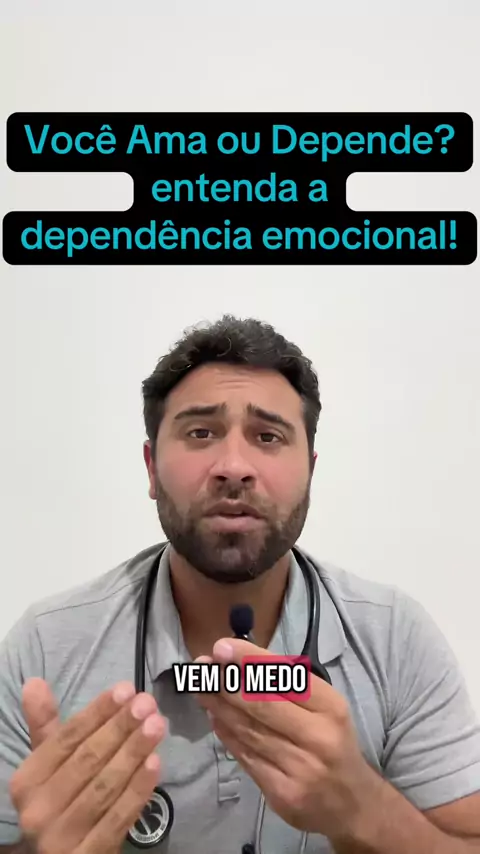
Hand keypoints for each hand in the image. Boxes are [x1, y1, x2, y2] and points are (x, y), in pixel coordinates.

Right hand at [9, 678, 165, 853]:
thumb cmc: (59, 802)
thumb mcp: (47, 766)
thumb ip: (46, 726)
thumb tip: (35, 682)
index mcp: (27, 782)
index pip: (66, 739)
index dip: (97, 712)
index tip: (126, 689)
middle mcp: (38, 810)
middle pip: (87, 759)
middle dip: (121, 727)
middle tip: (148, 703)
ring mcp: (61, 838)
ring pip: (105, 786)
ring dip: (134, 752)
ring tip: (157, 725)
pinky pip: (118, 817)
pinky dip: (138, 789)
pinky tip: (156, 764)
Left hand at [195, 640, 380, 842]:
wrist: (352, 803)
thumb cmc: (333, 742)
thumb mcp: (327, 708)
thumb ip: (291, 687)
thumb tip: (242, 662)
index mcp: (331, 709)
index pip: (285, 678)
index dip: (250, 661)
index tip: (222, 647)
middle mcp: (317, 737)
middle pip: (262, 704)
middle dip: (226, 682)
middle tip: (202, 666)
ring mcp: (299, 768)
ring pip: (249, 730)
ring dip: (219, 706)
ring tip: (200, 687)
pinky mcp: (281, 794)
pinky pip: (246, 756)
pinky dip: (227, 734)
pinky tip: (215, 717)